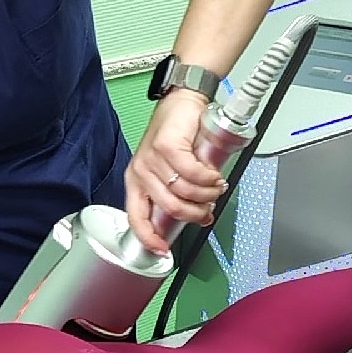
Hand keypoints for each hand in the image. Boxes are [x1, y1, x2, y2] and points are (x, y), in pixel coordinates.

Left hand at [125, 89, 226, 252]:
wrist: (183, 103)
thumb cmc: (178, 136)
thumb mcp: (168, 169)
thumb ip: (174, 192)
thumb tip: (194, 217)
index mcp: (136, 181)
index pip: (136, 217)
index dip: (149, 237)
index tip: (162, 250)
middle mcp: (140, 172)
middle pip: (169, 208)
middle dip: (194, 214)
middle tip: (208, 210)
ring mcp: (152, 159)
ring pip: (183, 192)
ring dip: (206, 195)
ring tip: (215, 188)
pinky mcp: (167, 147)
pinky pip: (191, 173)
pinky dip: (207, 178)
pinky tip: (213, 176)